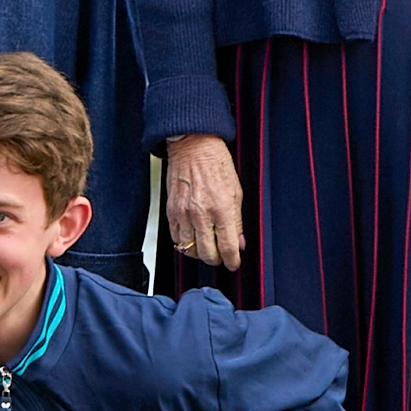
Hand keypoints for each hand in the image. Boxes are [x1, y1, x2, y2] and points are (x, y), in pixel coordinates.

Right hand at [165, 135, 244, 270]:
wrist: (193, 146)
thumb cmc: (217, 164)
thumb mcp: (237, 192)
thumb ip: (237, 221)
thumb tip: (239, 243)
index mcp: (222, 209)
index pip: (227, 247)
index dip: (232, 261)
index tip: (234, 263)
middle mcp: (201, 214)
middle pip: (207, 253)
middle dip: (217, 259)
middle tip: (221, 256)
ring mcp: (184, 213)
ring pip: (190, 249)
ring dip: (200, 252)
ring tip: (207, 247)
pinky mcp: (170, 211)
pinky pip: (176, 238)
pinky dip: (185, 243)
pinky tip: (193, 238)